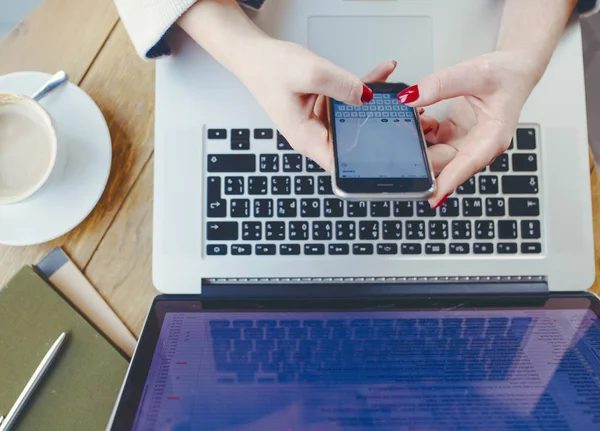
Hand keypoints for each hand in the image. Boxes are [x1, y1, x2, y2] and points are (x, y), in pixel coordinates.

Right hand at [236, 38, 396, 168]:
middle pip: (351, 141)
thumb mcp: (311, 73)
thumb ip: (343, 86)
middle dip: (376, 126)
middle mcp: (312, 135)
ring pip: (351, 120)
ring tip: (390, 85)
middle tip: (399, 111)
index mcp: (307, 138)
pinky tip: (377, 76)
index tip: (387, 153)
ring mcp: (316, 123)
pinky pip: (344, 105)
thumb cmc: (269, 68)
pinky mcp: (319, 109)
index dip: (364, 163)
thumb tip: (368, 98)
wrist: (253, 55)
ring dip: (370, 103)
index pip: (341, 164)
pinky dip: (359, 91)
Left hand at [397, 50, 539, 206]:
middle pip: (445, 163)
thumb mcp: (474, 72)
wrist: (513, 69)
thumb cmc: (505, 75)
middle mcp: (477, 146)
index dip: (449, 181)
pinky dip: (419, 132)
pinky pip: (430, 141)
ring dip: (417, 146)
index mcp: (492, 137)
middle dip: (422, 163)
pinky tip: (414, 118)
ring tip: (401, 131)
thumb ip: (440, 85)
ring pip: (434, 155)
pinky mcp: (452, 135)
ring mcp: (463, 142)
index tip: (432, 197)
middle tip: (397, 158)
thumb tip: (409, 98)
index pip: (468, 164)